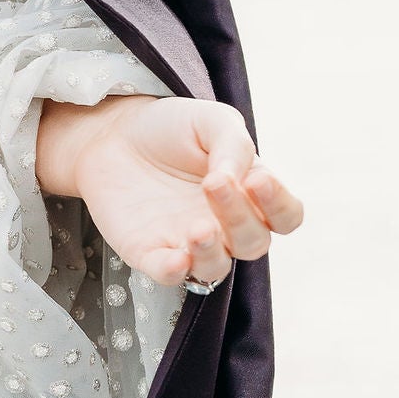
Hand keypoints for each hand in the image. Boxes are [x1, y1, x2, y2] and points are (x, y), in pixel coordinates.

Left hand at [35, 93, 300, 289]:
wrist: (112, 133)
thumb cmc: (170, 129)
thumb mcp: (210, 122)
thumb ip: (234, 145)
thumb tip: (239, 178)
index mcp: (249, 194)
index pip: (286, 216)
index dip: (280, 205)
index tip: (258, 179)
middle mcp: (226, 225)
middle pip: (254, 242)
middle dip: (239, 217)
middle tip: (214, 184)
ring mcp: (189, 243)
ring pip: (217, 268)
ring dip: (213, 252)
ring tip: (199, 228)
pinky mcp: (152, 252)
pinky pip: (171, 276)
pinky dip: (175, 271)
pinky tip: (175, 257)